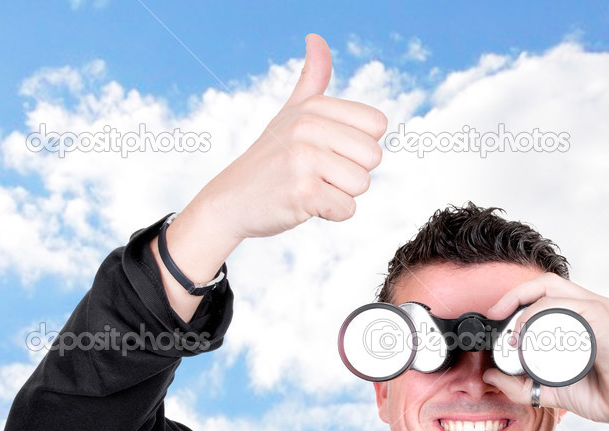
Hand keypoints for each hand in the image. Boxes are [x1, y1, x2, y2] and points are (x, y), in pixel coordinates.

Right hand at [182, 33, 386, 241]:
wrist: (231, 200)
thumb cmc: (270, 159)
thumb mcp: (290, 113)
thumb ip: (311, 79)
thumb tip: (316, 39)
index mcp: (313, 107)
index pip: (377, 125)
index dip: (359, 145)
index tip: (330, 151)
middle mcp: (308, 127)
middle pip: (374, 156)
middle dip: (352, 172)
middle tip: (319, 173)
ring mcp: (304, 158)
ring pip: (362, 184)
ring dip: (341, 194)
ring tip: (310, 187)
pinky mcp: (303, 192)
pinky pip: (347, 209)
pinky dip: (331, 214)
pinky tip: (304, 204)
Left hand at [483, 274, 608, 427]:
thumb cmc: (598, 393)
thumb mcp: (548, 389)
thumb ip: (518, 385)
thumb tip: (489, 375)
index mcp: (576, 316)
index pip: (542, 293)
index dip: (515, 298)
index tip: (494, 316)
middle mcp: (587, 306)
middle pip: (545, 283)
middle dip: (514, 295)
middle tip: (495, 314)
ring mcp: (597, 310)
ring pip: (554, 290)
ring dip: (526, 307)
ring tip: (514, 334)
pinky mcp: (603, 319)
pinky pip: (570, 306)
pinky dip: (545, 314)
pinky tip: (532, 334)